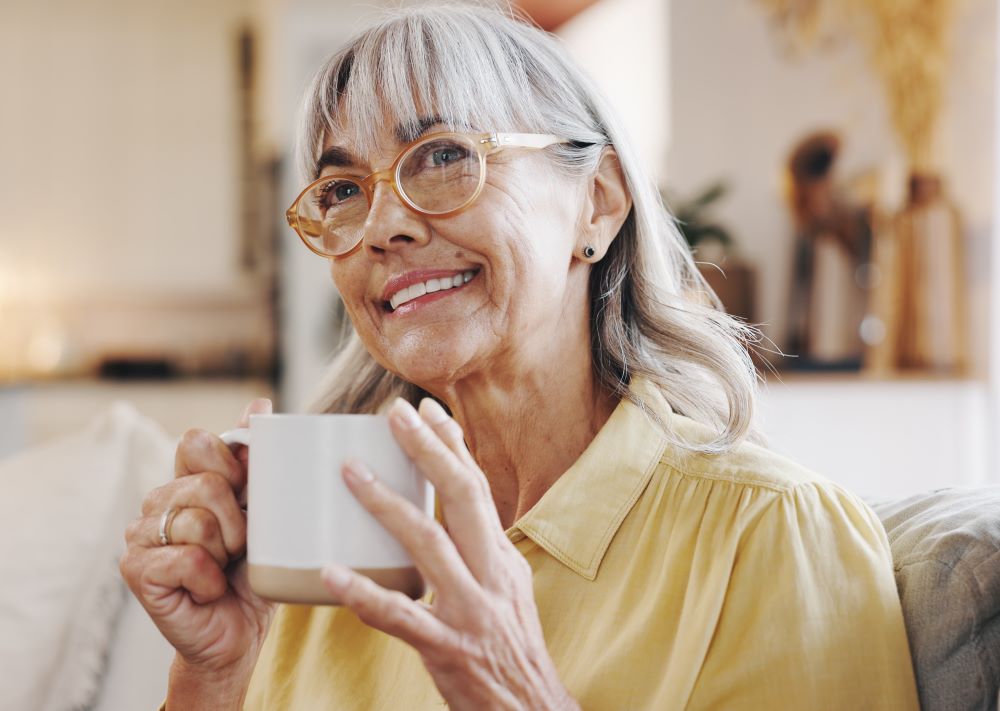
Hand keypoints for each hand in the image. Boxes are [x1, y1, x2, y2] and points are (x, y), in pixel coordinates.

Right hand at [119, 399, 275, 701]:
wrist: (241, 630)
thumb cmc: (254, 570)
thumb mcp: (264, 509)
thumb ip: (255, 459)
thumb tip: (258, 404)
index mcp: (186, 480)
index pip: (197, 442)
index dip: (232, 466)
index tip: (247, 495)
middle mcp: (157, 501)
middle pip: (207, 484)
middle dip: (239, 521)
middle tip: (238, 548)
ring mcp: (140, 534)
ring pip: (198, 522)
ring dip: (225, 553)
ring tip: (222, 569)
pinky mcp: (135, 568)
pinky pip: (187, 558)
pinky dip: (209, 579)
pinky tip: (206, 589)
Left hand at [320, 398, 578, 710]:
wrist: (532, 710)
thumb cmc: (511, 647)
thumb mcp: (508, 589)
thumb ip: (482, 550)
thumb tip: (455, 511)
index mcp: (502, 558)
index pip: (478, 489)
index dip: (453, 446)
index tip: (426, 409)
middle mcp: (491, 574)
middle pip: (462, 498)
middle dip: (428, 450)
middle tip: (394, 413)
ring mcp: (471, 610)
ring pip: (428, 544)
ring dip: (387, 504)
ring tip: (350, 472)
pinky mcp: (448, 647)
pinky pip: (401, 616)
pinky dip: (364, 593)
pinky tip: (331, 574)